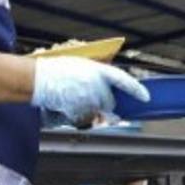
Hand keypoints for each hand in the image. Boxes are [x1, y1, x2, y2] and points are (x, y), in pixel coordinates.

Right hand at [31, 57, 148, 122]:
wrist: (38, 79)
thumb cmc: (57, 70)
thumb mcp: (82, 66)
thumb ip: (98, 75)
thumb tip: (109, 87)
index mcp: (98, 71)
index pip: (124, 81)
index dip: (137, 90)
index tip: (146, 97)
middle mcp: (96, 86)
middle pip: (110, 102)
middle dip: (104, 103)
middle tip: (89, 96)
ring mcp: (88, 100)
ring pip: (97, 112)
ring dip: (90, 109)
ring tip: (74, 97)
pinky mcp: (79, 112)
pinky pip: (85, 118)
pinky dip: (80, 114)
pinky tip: (68, 104)